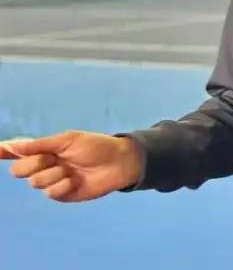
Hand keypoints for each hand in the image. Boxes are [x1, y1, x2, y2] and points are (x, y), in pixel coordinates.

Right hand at [3, 131, 142, 201]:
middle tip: (52, 158)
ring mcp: (53, 181)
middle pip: (19, 170)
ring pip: (35, 182)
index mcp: (45, 150)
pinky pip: (50, 193)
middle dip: (33, 164)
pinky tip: (75, 180)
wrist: (118, 161)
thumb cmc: (96, 146)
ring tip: (72, 169)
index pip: (18, 152)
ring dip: (54, 173)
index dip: (4, 152)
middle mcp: (45, 166)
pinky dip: (62, 185)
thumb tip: (13, 146)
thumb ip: (40, 144)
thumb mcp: (67, 140)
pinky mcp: (62, 194)